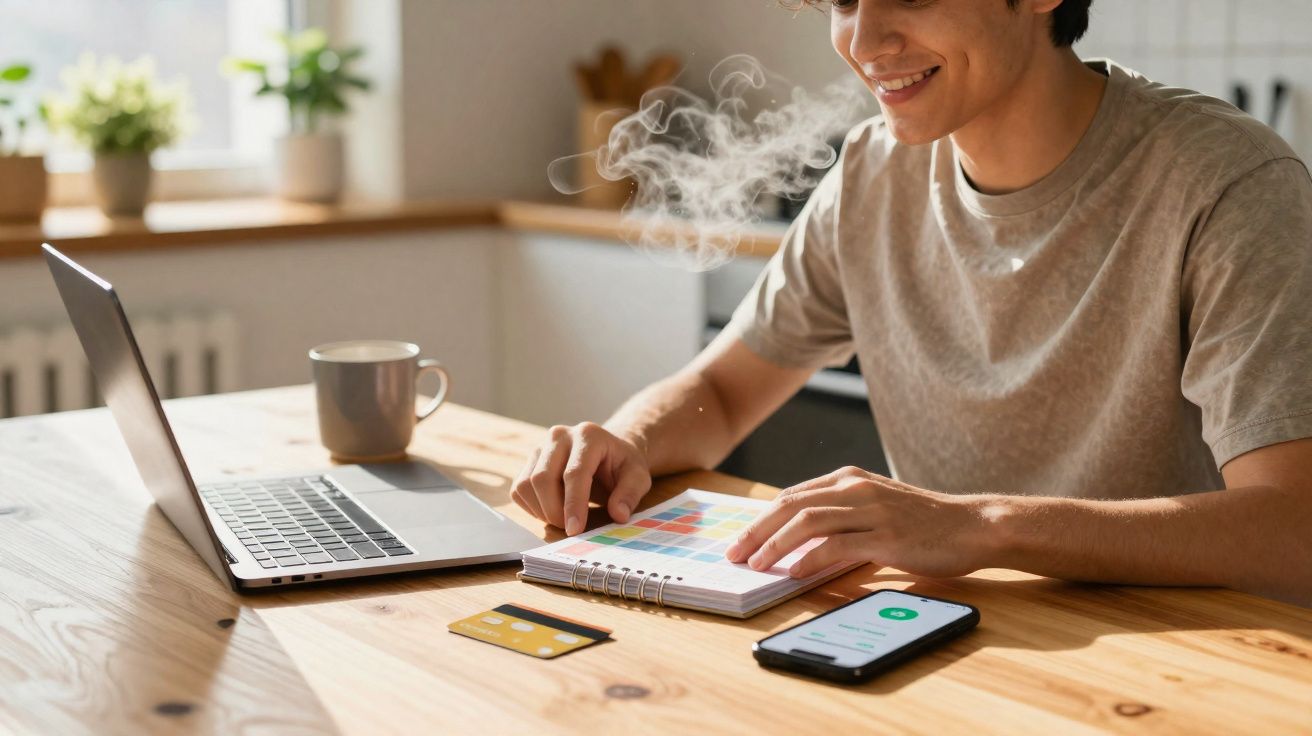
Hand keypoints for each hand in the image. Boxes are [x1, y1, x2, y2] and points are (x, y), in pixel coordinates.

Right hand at [511, 422, 651, 535]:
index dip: (573, 504)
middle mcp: (559, 435)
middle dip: (554, 511)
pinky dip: (533, 508)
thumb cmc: (622, 465)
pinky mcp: (529, 461)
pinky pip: (519, 490)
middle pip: (542, 478)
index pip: (574, 473)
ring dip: (542, 511)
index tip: (575, 530)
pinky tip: (553, 509)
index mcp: (588, 435)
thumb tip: (618, 514)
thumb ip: (630, 494)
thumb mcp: (638, 477)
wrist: (607, 453)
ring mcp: (540, 446)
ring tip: (564, 518)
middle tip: (571, 528)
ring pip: (525, 485)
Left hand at [723, 466, 994, 578]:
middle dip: (756, 531)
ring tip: (756, 565)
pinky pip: (838, 545)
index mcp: (848, 479)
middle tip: (734, 555)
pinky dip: (811, 558)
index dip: (761, 520)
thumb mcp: (875, 508)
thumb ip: (840, 516)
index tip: (740, 542)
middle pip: (790, 505)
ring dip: (775, 545)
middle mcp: (855, 488)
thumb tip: (797, 542)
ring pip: (808, 522)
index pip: (791, 496)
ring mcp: (871, 510)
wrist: (972, 526)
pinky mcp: (886, 535)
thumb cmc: (923, 523)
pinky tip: (794, 572)